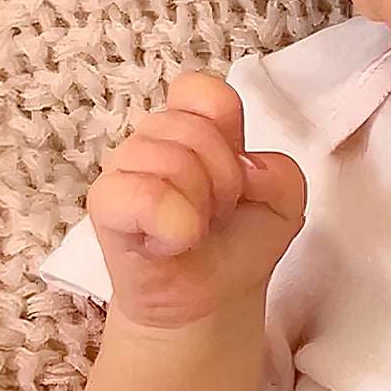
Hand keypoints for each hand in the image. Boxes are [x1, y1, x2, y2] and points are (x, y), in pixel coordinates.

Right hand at [85, 72, 306, 330]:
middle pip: (193, 127)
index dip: (225, 126)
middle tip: (218, 213)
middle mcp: (156, 140)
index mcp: (196, 126)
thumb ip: (283, 173)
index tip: (237, 171)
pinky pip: (134, 192)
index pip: (199, 89)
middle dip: (223, 179)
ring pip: (169, 158)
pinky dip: (168, 219)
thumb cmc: (240, 243)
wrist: (211, 301)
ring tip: (195, 228)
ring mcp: (125, 169)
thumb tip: (249, 166)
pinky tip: (173, 241)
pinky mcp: (105, 205)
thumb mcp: (285, 205)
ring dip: (199, 204)